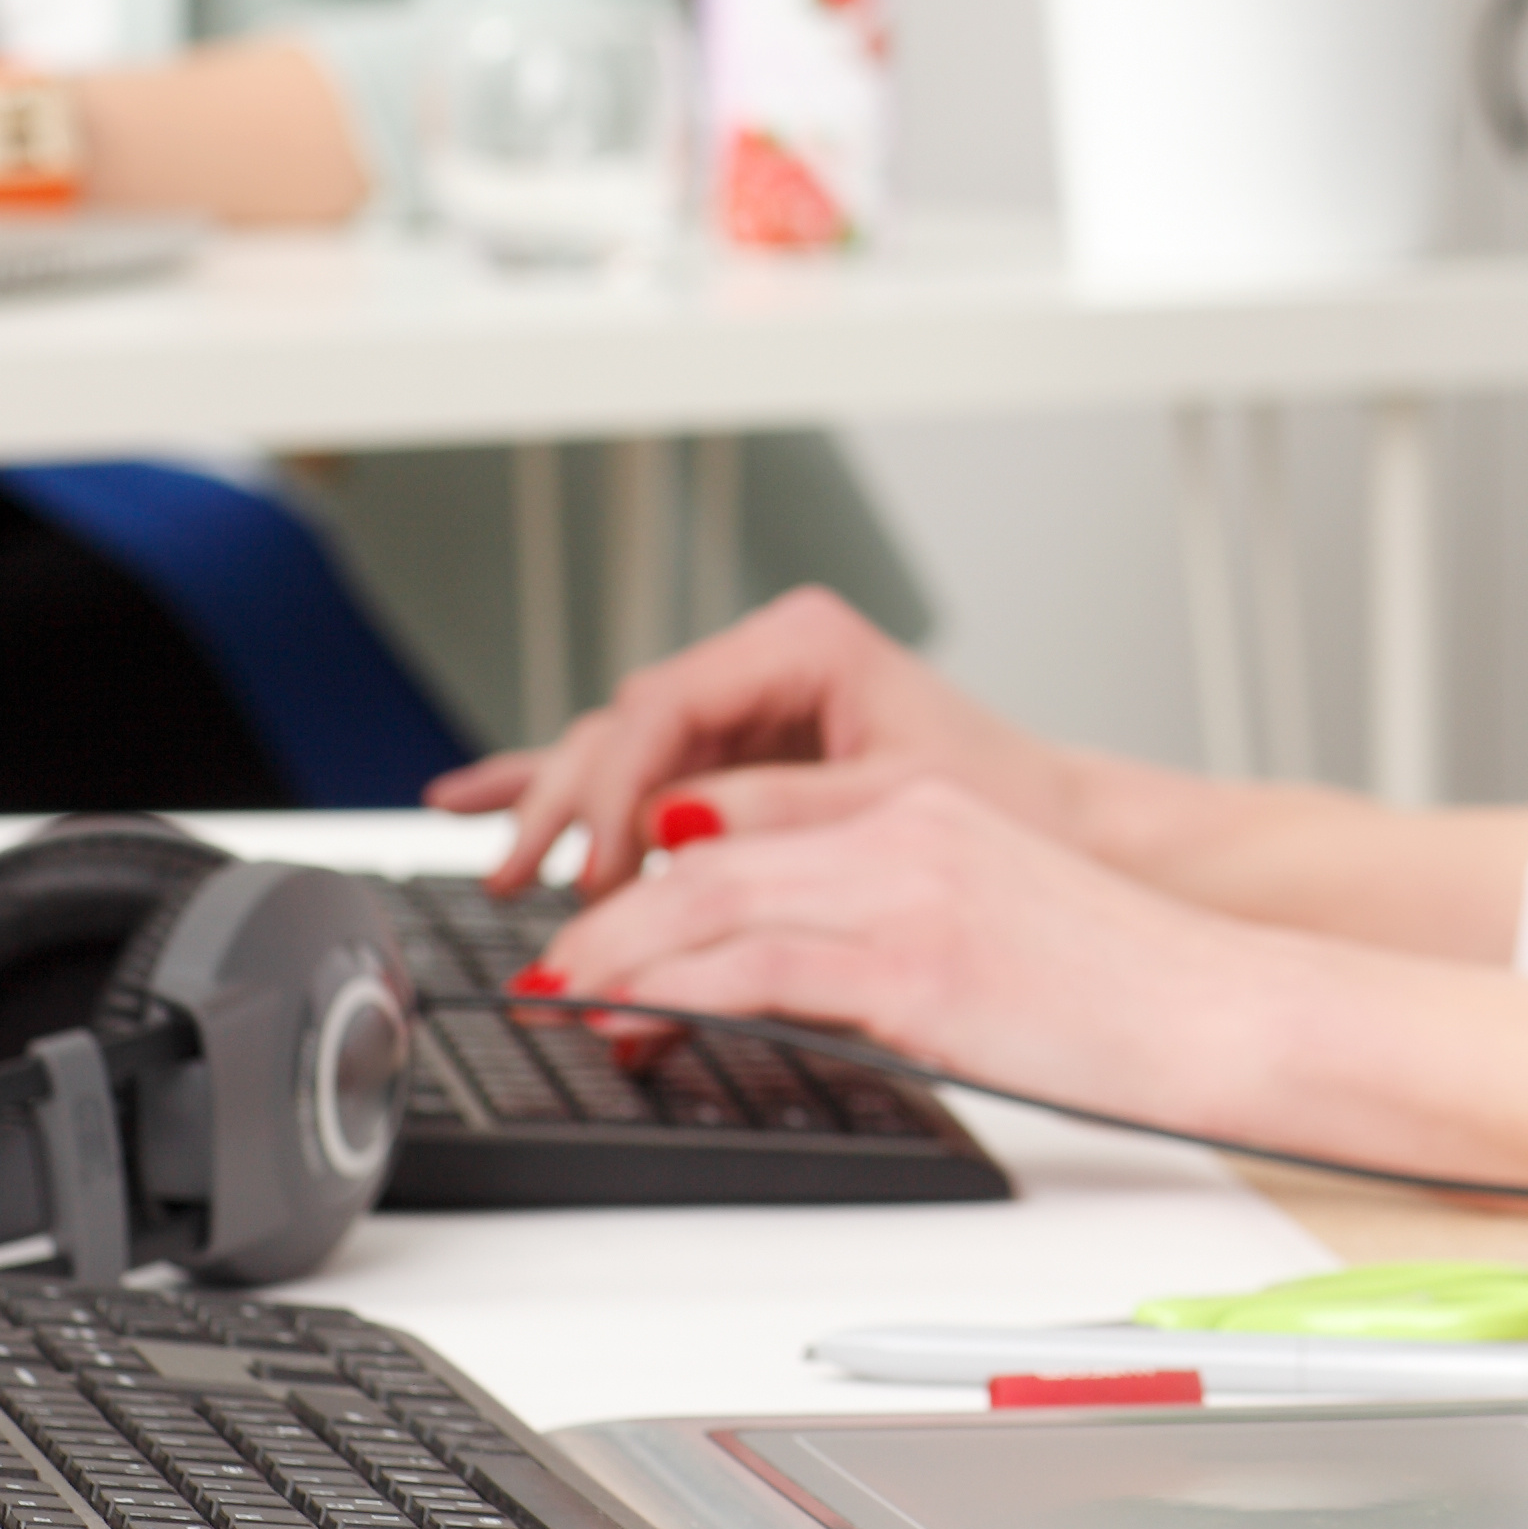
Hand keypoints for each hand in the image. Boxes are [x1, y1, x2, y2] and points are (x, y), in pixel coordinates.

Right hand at [428, 588, 1065, 896]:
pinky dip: (561, 793)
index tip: (597, 870)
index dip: (618, 792)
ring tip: (504, 870)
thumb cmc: (1001, 806)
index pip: (668, 707)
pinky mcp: (733, 756)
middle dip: (573, 809)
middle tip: (530, 884)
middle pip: (628, 728)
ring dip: (557, 812)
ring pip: (619, 753)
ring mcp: (742, 707)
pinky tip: (475, 801)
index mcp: (802, 644)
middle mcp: (761, 663)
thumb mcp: (894, 807)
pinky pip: (630, 771)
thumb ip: (781, 815)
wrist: (1051, 830)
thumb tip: (673, 831)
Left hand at [517, 773, 1195, 1112]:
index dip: (654, 863)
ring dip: (612, 954)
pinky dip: (670, 994)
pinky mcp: (915, 965)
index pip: (751, 811)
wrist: (1227, 1011)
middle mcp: (908, 823)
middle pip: (708, 850)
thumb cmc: (1134, 985)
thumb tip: (784, 959)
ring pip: (710, 900)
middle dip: (608, 909)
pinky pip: (755, 968)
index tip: (603, 914)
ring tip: (560, 997)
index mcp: (927, 802)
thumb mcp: (999, 908)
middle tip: (550, 963)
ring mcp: (910, 888)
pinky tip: (628, 1023)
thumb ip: (889, 903)